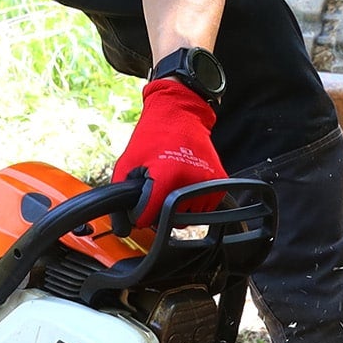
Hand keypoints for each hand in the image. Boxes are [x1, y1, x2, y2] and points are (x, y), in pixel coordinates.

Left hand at [113, 79, 227, 227]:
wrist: (180, 114)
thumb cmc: (152, 137)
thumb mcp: (127, 163)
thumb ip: (121, 196)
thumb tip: (123, 228)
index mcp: (168, 176)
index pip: (150, 218)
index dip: (140, 213)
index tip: (140, 201)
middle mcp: (193, 182)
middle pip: (171, 220)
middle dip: (159, 210)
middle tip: (157, 186)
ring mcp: (210, 184)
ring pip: (188, 218)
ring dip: (177, 208)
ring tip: (172, 182)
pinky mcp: (221, 185)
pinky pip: (204, 210)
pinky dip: (193, 203)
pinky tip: (185, 183)